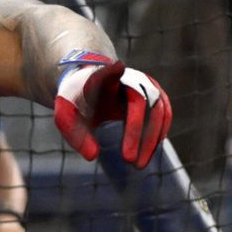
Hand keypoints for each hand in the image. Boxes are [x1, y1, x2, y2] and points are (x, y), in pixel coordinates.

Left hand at [54, 60, 171, 167]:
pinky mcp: (156, 95)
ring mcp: (146, 85)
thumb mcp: (66, 114)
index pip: (108, 72)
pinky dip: (158, 134)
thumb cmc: (77, 101)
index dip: (113, 71)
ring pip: (158, 110)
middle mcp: (129, 77)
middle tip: (128, 160)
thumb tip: (92, 156)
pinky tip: (148, 153)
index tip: (117, 67)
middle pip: (139, 101)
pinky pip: (165, 113)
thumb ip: (73, 133)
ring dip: (150, 139)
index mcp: (103, 78)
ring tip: (138, 165)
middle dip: (136, 131)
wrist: (91, 85)